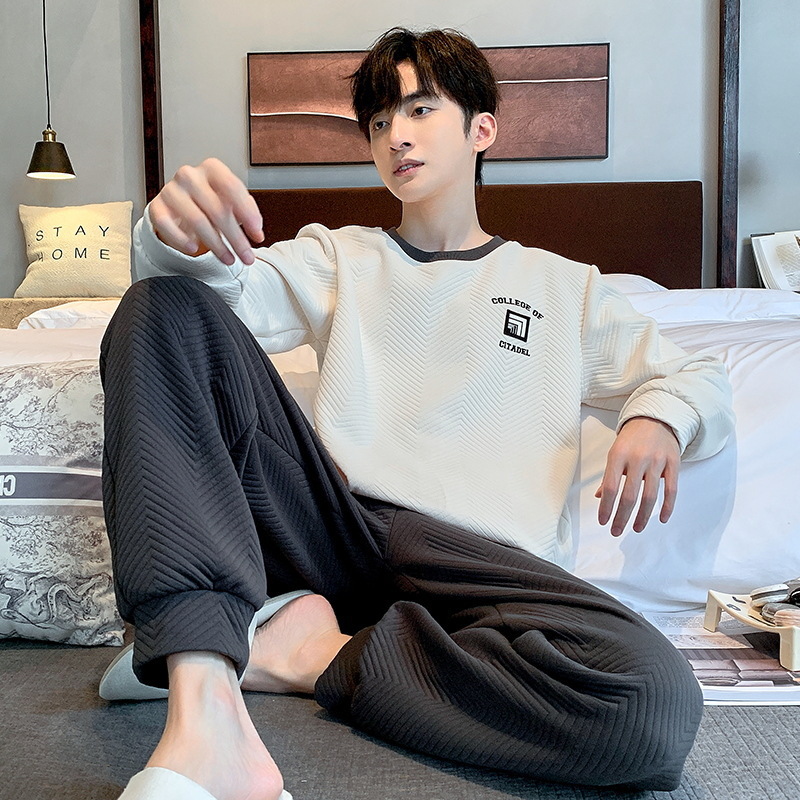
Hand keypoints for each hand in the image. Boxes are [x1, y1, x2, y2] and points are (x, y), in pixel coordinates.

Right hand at [149, 158, 263, 265]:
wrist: (182, 201)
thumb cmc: (212, 200)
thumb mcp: (232, 201)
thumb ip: (248, 214)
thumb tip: (257, 235)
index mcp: (212, 168)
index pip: (232, 187)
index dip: (247, 213)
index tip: (257, 235)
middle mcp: (190, 175)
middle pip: (216, 209)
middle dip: (236, 238)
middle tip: (247, 257)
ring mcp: (171, 190)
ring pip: (196, 220)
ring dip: (216, 245)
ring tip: (229, 259)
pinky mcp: (157, 207)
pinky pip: (167, 225)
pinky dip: (181, 239)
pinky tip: (194, 248)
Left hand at [595, 416, 679, 536]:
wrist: (656, 418)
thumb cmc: (631, 439)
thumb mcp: (615, 452)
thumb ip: (608, 475)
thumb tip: (599, 496)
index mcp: (618, 455)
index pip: (610, 487)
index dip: (606, 507)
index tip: (603, 521)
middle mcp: (637, 458)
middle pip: (629, 495)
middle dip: (622, 517)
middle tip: (616, 531)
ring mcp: (657, 461)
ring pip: (650, 496)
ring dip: (642, 516)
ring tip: (636, 528)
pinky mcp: (673, 463)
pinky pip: (671, 489)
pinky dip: (667, 506)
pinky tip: (661, 519)